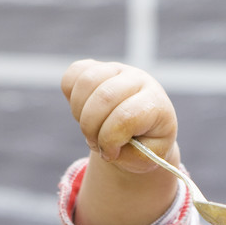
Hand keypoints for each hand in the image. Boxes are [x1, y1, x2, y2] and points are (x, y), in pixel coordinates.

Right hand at [61, 59, 178, 173]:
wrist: (141, 129)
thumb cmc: (145, 144)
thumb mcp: (148, 158)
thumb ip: (133, 153)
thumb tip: (109, 144)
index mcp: (155, 102)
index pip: (126, 115)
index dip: (110, 139)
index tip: (110, 154)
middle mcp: (138, 80)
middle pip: (105, 97)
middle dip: (91, 128)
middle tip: (96, 144)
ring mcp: (116, 69)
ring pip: (87, 82)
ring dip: (80, 114)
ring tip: (90, 128)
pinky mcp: (96, 67)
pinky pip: (73, 74)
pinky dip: (71, 97)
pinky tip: (83, 112)